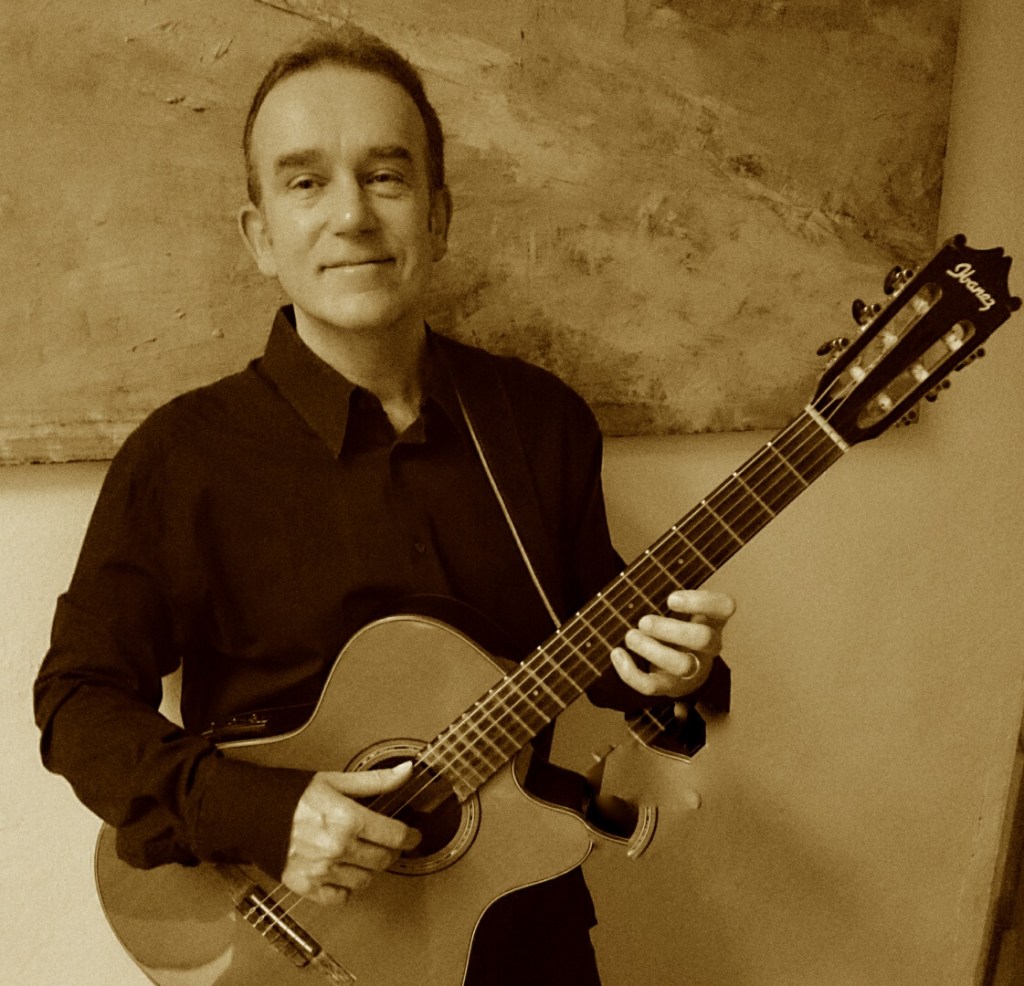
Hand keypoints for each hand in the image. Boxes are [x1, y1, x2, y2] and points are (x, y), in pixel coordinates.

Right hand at [281, 761, 420, 905]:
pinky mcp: (305, 886)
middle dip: (391, 852)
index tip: (413, 836)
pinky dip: (346, 888)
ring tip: (363, 854)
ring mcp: (321, 870)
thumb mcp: (336, 780)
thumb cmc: (292, 794)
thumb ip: (375, 780)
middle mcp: (337, 848)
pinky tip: (343, 872)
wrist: (250, 812)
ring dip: (370, 869)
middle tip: (388, 843)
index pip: (394, 835)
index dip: (410, 837)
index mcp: (348, 819)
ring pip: (365, 880)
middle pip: (383, 860)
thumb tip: (406, 770)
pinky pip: (339, 897)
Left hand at [611, 588, 734, 699]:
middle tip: (644, 621)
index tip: (670, 599)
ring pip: (682, 665)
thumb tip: (637, 586)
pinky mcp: (669, 686)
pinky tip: (617, 654)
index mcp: (712, 620)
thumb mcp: (678, 611)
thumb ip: (666, 597)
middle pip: (704, 638)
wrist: (676, 669)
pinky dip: (631, 672)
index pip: (724, 606)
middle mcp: (708, 646)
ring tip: (630, 636)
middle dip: (672, 629)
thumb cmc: (673, 627)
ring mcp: (691, 669)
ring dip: (652, 650)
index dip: (700, 601)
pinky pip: (652, 686)